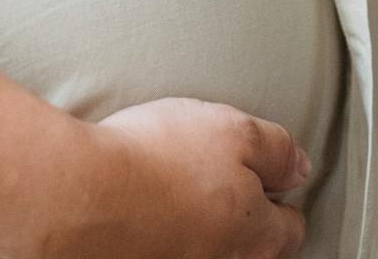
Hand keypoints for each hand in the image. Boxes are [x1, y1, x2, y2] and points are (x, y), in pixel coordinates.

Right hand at [37, 97, 309, 258]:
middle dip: (245, 226)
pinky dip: (162, 238)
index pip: (290, 230)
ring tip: (180, 201)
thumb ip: (276, 149)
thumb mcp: (233, 131)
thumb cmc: (157, 161)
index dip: (283, 202)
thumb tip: (299, 167)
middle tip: (225, 194)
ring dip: (201, 233)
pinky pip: (167, 251)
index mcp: (254, 234)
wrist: (78, 195)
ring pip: (208, 254)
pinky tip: (145, 214)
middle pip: (251, 252)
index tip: (273, 187)